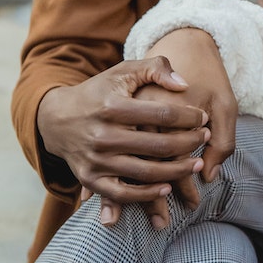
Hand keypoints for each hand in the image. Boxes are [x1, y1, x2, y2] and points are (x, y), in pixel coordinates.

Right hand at [37, 56, 210, 215]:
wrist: (57, 119)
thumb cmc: (100, 92)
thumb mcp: (124, 71)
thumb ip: (156, 68)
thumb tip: (185, 85)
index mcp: (113, 107)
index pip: (162, 114)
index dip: (189, 117)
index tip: (203, 117)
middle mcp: (103, 136)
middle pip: (158, 146)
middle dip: (189, 143)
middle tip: (205, 138)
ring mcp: (96, 161)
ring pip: (145, 172)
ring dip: (176, 172)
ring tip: (196, 164)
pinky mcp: (90, 180)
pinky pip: (122, 194)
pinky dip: (146, 195)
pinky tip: (167, 187)